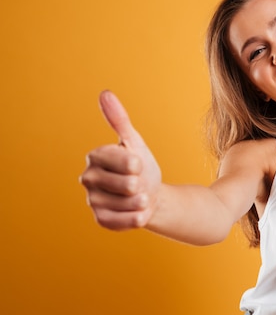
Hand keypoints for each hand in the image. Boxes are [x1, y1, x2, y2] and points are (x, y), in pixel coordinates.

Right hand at [80, 91, 161, 229]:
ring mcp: (92, 201)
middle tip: (138, 183)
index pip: (126, 161)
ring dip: (141, 201)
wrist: (149, 196)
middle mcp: (88, 178)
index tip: (138, 164)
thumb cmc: (141, 167)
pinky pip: (125, 221)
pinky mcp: (101, 219)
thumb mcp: (134, 142)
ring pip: (129, 203)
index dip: (138, 165)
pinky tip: (138, 211)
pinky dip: (137, 217)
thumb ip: (119, 120)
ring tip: (138, 196)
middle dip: (142, 184)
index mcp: (96, 156)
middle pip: (129, 184)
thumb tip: (105, 93)